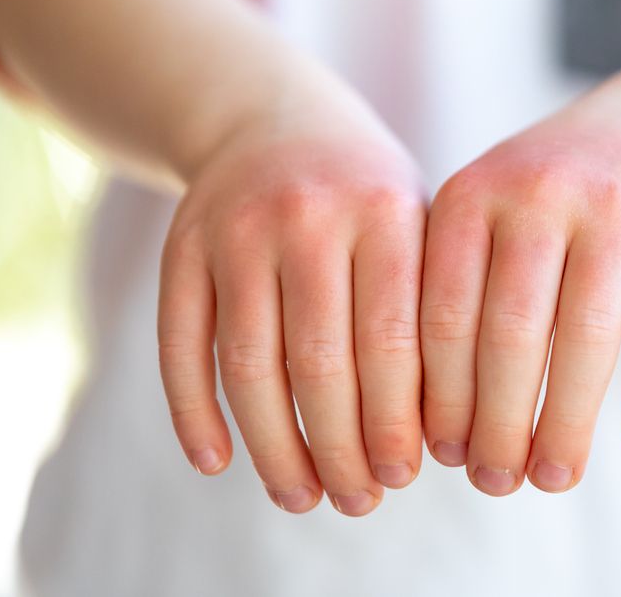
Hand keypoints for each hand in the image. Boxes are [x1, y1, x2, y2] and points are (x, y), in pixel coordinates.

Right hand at [158, 87, 425, 516]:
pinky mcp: (180, 249)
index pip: (394, 340)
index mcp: (385, 211)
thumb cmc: (365, 197)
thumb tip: (440, 440)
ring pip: (249, 366)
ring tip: (302, 496)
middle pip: (321, 363)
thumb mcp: (414, 224)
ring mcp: (235, 230)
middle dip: (342, 448)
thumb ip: (428, 313)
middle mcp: (307, 215)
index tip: (406, 475)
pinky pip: (180, 346)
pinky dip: (193, 413)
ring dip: (275, 448)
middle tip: (359, 500)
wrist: (273, 119)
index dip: (398, 421)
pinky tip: (217, 462)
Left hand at [420, 79, 620, 494]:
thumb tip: (434, 432)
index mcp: (472, 195)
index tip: (440, 459)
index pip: (440, 318)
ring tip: (555, 477)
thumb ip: (456, 297)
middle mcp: (539, 190)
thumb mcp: (491, 217)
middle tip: (496, 484)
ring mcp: (617, 202)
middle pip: (509, 336)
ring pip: (588, 336)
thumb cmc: (556, 199)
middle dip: (497, 426)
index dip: (438, 400)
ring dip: (568, 423)